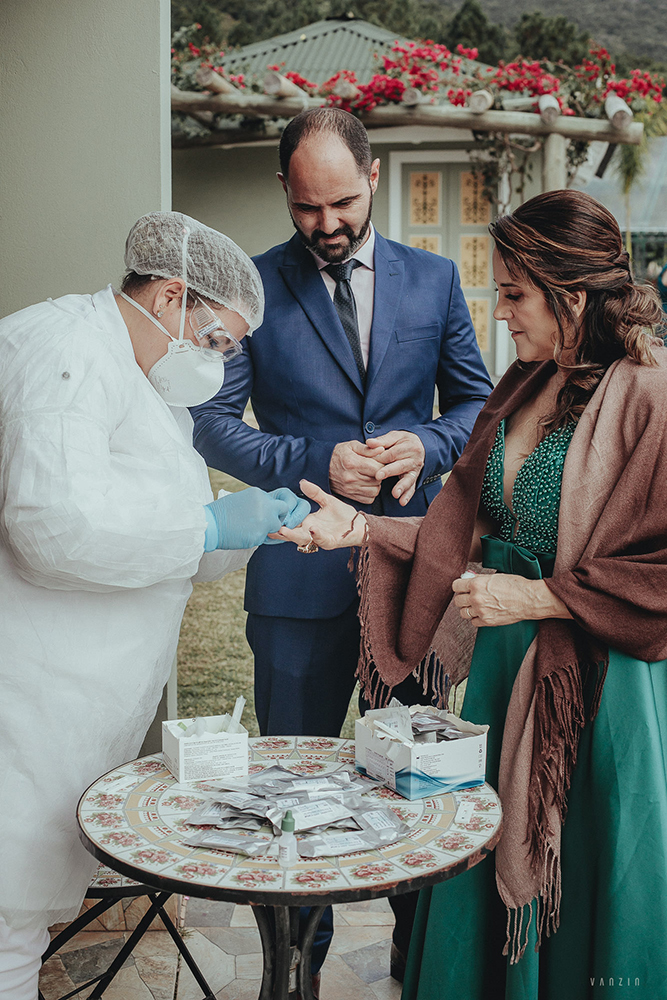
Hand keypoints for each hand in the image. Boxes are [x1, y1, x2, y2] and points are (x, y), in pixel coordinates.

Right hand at [206, 487, 292, 549]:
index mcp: (258, 494)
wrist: (209, 525)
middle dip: (278, 517)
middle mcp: (264, 504)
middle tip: (267, 524)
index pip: (276, 500)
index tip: (265, 515)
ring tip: (251, 530)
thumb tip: (268, 510)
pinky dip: (257, 538)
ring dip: (268, 529)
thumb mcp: (242, 500)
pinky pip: (265, 538)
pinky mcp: (260, 534)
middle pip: (284, 509)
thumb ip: (258, 503)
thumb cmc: (222, 513)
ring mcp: (264, 519)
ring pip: (277, 526)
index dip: (273, 510)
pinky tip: (244, 535)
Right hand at [271, 480, 366, 548]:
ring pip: (303, 539)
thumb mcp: (327, 501)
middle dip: (280, 532)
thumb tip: (302, 482)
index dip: (279, 520)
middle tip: (268, 527)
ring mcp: (320, 538)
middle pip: (292, 534)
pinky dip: (316, 535)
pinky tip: (311, 528)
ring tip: (283, 530)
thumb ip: (315, 493)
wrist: (360, 525)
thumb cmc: (343, 515)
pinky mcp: (332, 542)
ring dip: (293, 535)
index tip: (268, 515)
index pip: (290, 523)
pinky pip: (322, 540)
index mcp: (308, 522)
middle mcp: (311, 532)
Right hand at [329, 440, 384, 503]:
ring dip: (376, 485)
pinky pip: (368, 499)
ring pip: (375, 491)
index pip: (378, 468)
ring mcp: (350, 488)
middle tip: (374, 469)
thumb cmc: (338, 454)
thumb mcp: (352, 446)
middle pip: (378, 480)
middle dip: (380, 475)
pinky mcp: (349, 495)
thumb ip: (368, 449)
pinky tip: (366, 485)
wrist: (321, 465)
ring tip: (370, 477)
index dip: (382, 465)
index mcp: (353, 463)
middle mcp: (351, 477)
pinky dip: (370, 493)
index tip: (378, 462)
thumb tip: (382, 449)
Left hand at [366, 431, 425, 505]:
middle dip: (389, 471)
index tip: (368, 462)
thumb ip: (381, 440)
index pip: (392, 453)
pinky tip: (402, 502)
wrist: (420, 445)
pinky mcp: (415, 478)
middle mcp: (414, 459)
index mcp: (409, 446)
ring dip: (401, 487)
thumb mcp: (394, 437)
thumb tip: (369, 442)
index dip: (379, 457)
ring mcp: (415, 470)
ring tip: (395, 494)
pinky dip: (407, 495)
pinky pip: (412, 488)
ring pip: (408, 479)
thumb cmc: (403, 441)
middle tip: (378, 476)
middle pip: (400, 465)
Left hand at [452, 573, 571, 626]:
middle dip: (462, 598)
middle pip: (457, 601)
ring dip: (468, 609)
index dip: (459, 587)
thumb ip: (479, 579)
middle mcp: (476, 598)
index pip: (455, 586)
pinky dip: (477, 618)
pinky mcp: (487, 621)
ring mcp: (481, 611)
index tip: (463, 588)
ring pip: (463, 613)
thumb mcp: (494, 577)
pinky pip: (473, 622)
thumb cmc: (515, 585)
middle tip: (469, 597)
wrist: (529, 599)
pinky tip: (484, 613)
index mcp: (476, 584)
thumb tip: (468, 579)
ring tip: (476, 605)